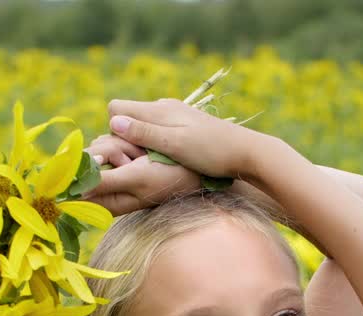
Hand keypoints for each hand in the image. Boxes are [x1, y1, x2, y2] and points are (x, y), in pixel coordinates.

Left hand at [82, 134, 202, 215]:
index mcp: (106, 201)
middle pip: (88, 159)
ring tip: (142, 156)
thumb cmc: (166, 178)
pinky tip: (142, 150)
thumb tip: (71, 190)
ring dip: (121, 145)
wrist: (193, 167)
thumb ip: (103, 182)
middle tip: (132, 159)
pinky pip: (111, 139)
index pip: (77, 188)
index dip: (81, 171)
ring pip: (99, 145)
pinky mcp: (121, 155)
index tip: (98, 161)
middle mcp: (106, 186)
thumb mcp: (135, 179)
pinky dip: (126, 140)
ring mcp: (113, 169)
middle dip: (109, 152)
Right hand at [106, 98, 260, 179]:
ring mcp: (175, 115)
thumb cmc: (212, 151)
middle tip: (143, 160)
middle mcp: (164, 107)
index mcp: (158, 110)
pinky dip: (157, 143)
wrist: (247, 151)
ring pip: (143, 125)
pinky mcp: (185, 125)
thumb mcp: (175, 145)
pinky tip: (172, 157)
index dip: (116, 130)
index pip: (116, 108)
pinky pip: (158, 130)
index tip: (130, 151)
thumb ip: (145, 133)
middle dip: (126, 138)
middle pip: (128, 116)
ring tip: (159, 161)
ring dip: (142, 142)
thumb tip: (114, 122)